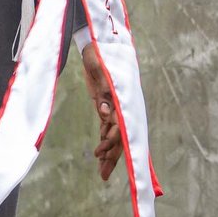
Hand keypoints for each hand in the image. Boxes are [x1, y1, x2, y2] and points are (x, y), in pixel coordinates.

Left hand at [81, 43, 122, 181]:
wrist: (96, 41)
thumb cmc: (99, 52)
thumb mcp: (99, 68)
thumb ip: (103, 90)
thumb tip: (104, 113)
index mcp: (121, 97)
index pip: (120, 125)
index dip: (112, 141)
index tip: (101, 151)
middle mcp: (119, 104)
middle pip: (119, 135)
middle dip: (112, 156)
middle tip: (103, 175)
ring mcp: (113, 105)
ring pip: (113, 134)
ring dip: (108, 153)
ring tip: (101, 172)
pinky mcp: (104, 104)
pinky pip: (106, 127)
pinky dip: (104, 141)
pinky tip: (100, 155)